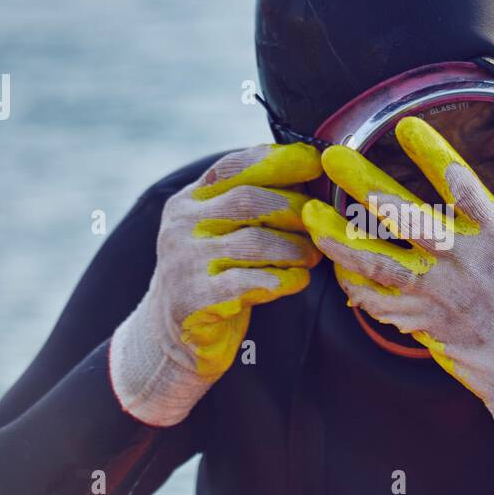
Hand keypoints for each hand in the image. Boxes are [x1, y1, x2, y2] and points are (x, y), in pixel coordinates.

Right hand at [109, 144, 321, 425]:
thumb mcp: (220, 230)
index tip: (313, 161)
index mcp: (189, 200)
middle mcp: (181, 225)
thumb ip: (251, 203)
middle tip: (321, 222)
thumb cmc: (214, 274)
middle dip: (294, 209)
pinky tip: (298, 280)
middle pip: (249, 200)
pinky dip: (283, 280)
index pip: (233, 167)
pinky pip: (250, 283)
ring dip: (295, 248)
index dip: (276, 161)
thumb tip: (311, 175)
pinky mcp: (193, 300)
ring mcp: (184, 262)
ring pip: (255, 242)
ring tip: (313, 256)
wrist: (173, 334)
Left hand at [301, 118, 493, 462]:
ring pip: (378, 263)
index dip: (433, 154)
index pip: (463, 185)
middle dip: (363, 185)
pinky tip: (332, 266)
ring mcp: (440, 297)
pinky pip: (379, 304)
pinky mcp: (426, 325)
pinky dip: (354, 285)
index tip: (405, 125)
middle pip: (404, 218)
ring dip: (339, 238)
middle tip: (331, 156)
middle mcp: (464, 263)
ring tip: (309, 213)